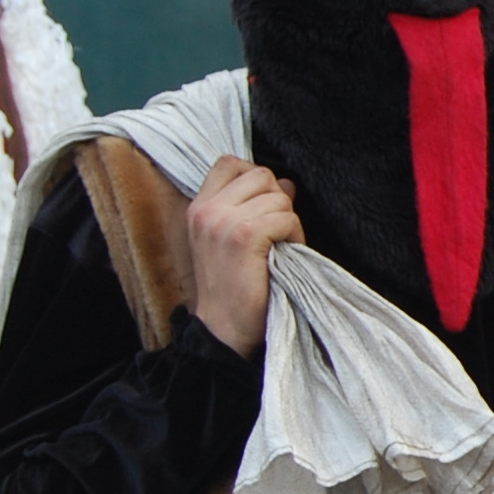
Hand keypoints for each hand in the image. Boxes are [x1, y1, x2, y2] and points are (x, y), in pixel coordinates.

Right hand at [188, 156, 301, 356]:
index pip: (230, 163)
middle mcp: (207, 210)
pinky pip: (286, 218)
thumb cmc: (233, 287)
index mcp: (199, 208)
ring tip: (279, 248)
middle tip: (275, 233)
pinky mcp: (245, 236)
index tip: (262, 207)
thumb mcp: (231, 240)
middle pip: (261, 175)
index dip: (255, 178)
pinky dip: (294, 236)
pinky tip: (284, 256)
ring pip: (279, 196)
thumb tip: (286, 183)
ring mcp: (223, 221)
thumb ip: (252, 206)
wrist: (222, 329)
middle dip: (277, 201)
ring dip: (288, 221)